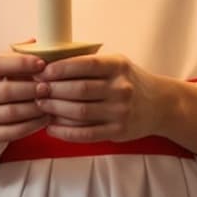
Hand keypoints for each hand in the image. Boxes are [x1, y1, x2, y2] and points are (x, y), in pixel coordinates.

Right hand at [0, 52, 52, 147]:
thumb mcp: (1, 75)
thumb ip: (16, 58)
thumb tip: (36, 41)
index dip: (21, 62)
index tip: (42, 63)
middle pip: (6, 90)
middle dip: (31, 88)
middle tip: (50, 87)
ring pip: (12, 112)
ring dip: (35, 108)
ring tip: (50, 103)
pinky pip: (14, 131)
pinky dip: (33, 125)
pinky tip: (45, 119)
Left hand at [35, 51, 172, 143]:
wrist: (161, 105)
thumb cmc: (130, 81)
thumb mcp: (116, 64)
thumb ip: (89, 63)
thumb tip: (49, 62)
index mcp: (118, 66)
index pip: (85, 65)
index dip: (60, 68)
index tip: (41, 71)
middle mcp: (121, 88)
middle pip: (79, 90)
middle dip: (53, 90)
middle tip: (36, 89)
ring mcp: (120, 112)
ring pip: (80, 112)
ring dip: (55, 109)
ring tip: (40, 105)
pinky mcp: (118, 131)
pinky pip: (86, 133)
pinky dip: (65, 132)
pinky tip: (51, 128)